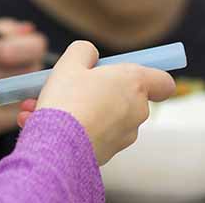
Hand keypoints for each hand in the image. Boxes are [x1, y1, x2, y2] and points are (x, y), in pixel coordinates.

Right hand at [0, 18, 47, 136]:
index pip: (9, 52)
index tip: (36, 45)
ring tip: (23, 77)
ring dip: (32, 86)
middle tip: (31, 62)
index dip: (32, 48)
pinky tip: (18, 94)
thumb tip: (29, 32)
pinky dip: (25, 104)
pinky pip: (19, 113)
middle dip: (34, 67)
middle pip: (20, 75)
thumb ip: (12, 30)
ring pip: (22, 95)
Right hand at [30, 41, 174, 164]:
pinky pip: (91, 135)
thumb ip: (84, 51)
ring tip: (41, 108)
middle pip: (123, 96)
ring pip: (102, 116)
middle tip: (67, 89)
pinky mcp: (109, 153)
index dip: (149, 76)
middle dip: (94, 92)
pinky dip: (73, 129)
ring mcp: (124, 135)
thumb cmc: (67, 99)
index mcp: (134, 84)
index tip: (126, 76)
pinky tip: (42, 124)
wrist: (59, 145)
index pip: (163, 82)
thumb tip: (91, 56)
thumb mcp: (70, 62)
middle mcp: (137, 111)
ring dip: (77, 110)